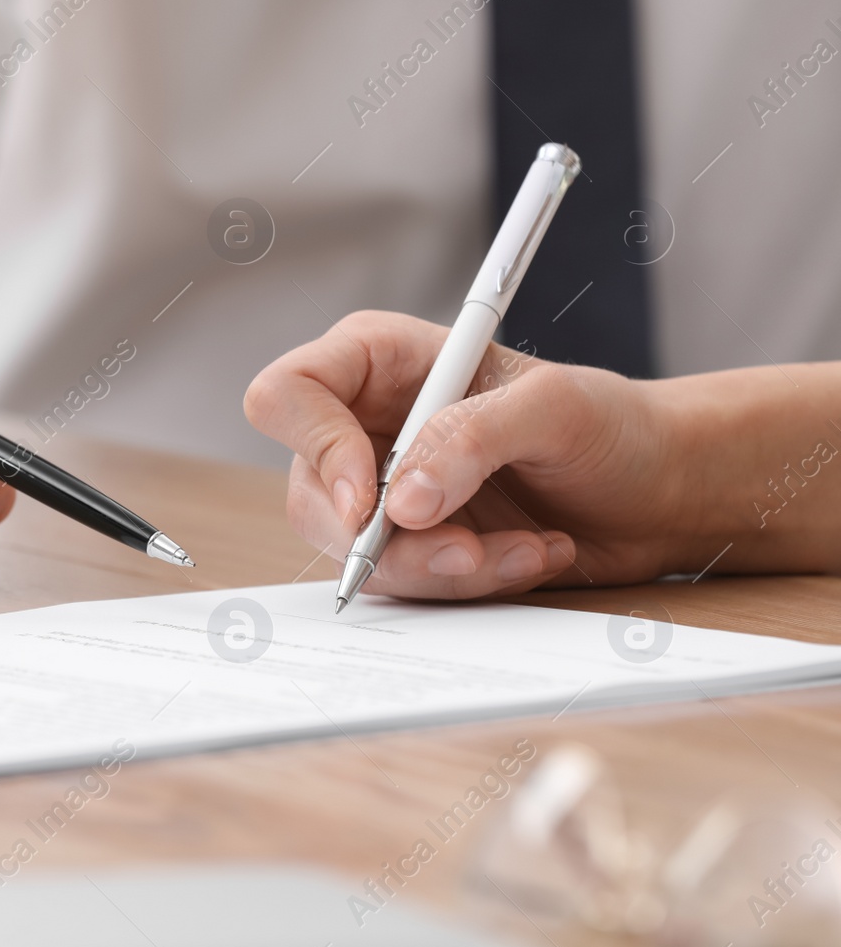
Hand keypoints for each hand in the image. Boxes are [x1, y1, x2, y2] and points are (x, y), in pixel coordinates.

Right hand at [244, 311, 700, 599]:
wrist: (656, 490)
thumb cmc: (609, 424)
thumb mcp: (552, 408)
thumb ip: (469, 439)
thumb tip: (401, 501)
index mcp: (376, 361)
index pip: (288, 396)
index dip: (315, 449)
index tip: (373, 501)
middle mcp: (363, 425)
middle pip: (310, 492)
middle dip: (388, 538)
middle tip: (465, 548)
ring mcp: (381, 492)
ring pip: (353, 553)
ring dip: (443, 567)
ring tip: (526, 547)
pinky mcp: (409, 545)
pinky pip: (402, 584)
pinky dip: (468, 584)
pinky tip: (530, 555)